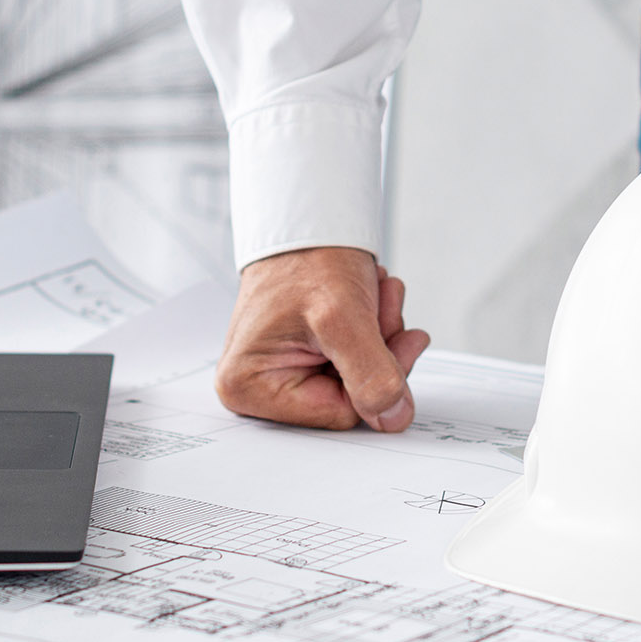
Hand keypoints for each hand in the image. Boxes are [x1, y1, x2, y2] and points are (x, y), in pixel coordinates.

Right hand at [215, 245, 429, 431]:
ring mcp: (282, 373)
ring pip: (359, 381)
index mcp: (248, 388)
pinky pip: (356, 364)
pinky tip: (369, 302)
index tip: (390, 335)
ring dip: (380, 337)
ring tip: (373, 295)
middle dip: (379, 352)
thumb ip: (372, 374)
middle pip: (350, 399)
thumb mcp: (343, 317)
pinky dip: (374, 332)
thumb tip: (392, 418)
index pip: (340, 414)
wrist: (310, 223)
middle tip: (381, 307)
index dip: (378, 377)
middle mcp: (259, 388)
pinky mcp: (304, 360)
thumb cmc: (307, 258)